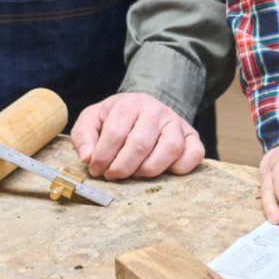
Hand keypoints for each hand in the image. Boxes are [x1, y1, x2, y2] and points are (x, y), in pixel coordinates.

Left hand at [71, 92, 204, 179]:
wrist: (145, 108)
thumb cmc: (117, 118)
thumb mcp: (94, 118)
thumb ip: (84, 135)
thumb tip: (87, 157)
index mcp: (130, 103)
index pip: (115, 133)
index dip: (102, 157)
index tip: (96, 169)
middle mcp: (156, 110)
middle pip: (141, 144)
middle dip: (122, 167)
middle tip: (113, 175)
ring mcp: (177, 122)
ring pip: (170, 149)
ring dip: (149, 169)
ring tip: (135, 173)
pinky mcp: (193, 136)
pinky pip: (194, 154)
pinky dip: (179, 168)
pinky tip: (163, 170)